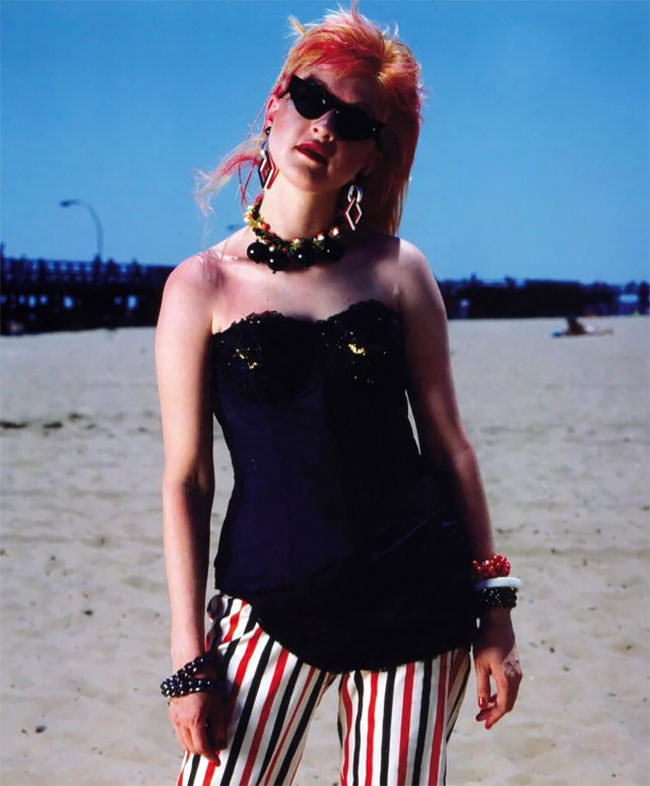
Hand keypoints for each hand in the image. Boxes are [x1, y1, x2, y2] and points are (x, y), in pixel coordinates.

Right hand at [168, 688, 229, 762]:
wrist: (192, 667)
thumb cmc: (208, 684)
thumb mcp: (218, 707)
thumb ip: (219, 728)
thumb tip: (221, 745)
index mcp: (194, 719)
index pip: (202, 747)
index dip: (211, 756)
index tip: (217, 760)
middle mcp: (181, 721)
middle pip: (191, 748)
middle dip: (203, 751)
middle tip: (213, 747)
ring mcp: (175, 718)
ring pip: (183, 742)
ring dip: (194, 745)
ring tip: (206, 737)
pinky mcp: (172, 713)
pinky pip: (179, 733)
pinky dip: (188, 736)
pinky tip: (198, 728)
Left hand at [472, 610, 521, 728]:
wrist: (498, 622)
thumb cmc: (487, 642)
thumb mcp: (480, 665)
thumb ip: (482, 687)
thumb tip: (483, 706)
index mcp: (508, 679)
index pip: (503, 706)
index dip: (494, 717)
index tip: (484, 724)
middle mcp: (516, 678)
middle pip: (508, 703)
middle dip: (495, 713)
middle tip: (481, 719)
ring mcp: (517, 672)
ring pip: (510, 696)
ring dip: (498, 704)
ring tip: (483, 710)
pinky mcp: (515, 667)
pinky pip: (510, 688)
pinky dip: (501, 695)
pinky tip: (491, 697)